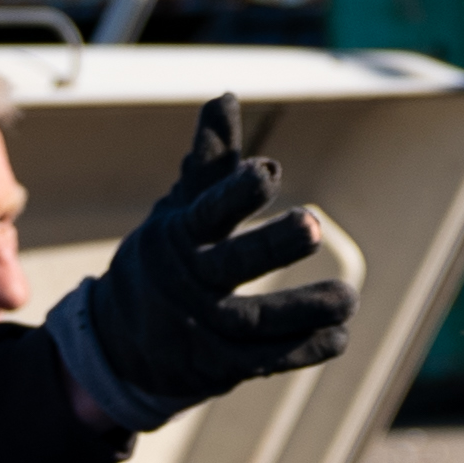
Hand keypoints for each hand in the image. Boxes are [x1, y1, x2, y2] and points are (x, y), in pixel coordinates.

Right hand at [54, 96, 354, 429]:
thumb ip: (209, 160)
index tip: (268, 169)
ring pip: (256, 322)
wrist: (117, 344)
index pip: (207, 210)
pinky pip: (265, 360)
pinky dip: (303, 349)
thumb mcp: (180, 209)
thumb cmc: (165, 261)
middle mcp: (190, 282)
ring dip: (303, 310)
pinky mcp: (220, 366)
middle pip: (230, 264)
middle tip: (312, 224)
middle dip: (271, 244)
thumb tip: (225, 96)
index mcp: (180, 237)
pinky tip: (337, 334)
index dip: (235, 192)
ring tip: (346, 297)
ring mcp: (203, 328)